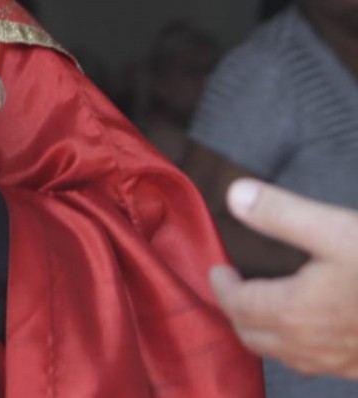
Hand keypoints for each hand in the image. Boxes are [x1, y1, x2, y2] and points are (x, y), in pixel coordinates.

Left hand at [209, 179, 357, 379]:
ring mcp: (341, 364)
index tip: (219, 272)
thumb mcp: (338, 229)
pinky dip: (303, 349)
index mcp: (295, 312)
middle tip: (235, 291)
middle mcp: (312, 347)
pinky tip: (317, 332)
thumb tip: (236, 195)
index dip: (223, 288)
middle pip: (255, 337)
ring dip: (268, 335)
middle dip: (238, 313)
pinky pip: (320, 366)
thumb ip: (282, 214)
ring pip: (288, 357)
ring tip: (265, 311)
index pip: (238, 306)